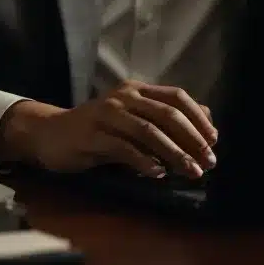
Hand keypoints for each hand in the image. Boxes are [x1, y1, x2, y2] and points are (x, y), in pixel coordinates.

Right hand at [0, 81, 217, 177]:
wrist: (49, 134)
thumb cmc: (96, 129)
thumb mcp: (132, 119)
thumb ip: (163, 119)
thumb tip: (208, 121)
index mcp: (137, 90)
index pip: (176, 97)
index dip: (198, 118)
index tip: (213, 142)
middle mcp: (123, 97)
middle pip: (167, 114)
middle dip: (192, 139)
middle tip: (208, 161)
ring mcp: (107, 114)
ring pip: (149, 131)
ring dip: (174, 154)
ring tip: (190, 171)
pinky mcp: (91, 135)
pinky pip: (123, 148)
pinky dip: (144, 162)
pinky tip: (157, 174)